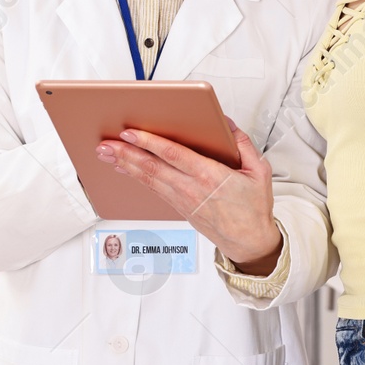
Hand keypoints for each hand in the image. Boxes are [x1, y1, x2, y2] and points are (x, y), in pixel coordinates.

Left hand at [95, 117, 281, 272]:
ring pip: (148, 178)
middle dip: (126, 153)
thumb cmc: (253, 208)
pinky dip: (136, 177)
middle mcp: (191, 188)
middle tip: (105, 143)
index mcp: (210, 175)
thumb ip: (242, 144)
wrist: (248, 241)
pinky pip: (153, 189)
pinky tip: (123, 169)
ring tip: (106, 153)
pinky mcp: (179, 207)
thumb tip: (225, 122)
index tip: (131, 132)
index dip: (150, 143)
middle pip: (152, 167)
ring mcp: (182, 200)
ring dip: (125, 164)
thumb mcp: (259, 171)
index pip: (174, 155)